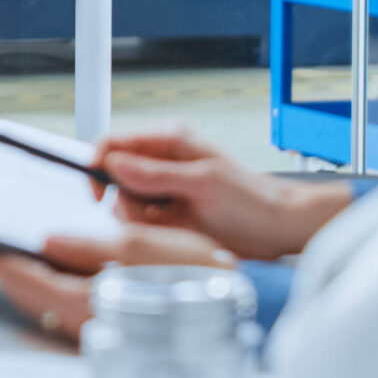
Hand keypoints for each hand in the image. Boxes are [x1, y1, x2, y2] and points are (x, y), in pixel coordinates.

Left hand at [0, 225, 233, 344]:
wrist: (245, 306)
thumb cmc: (202, 276)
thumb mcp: (146, 248)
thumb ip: (92, 246)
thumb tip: (47, 242)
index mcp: (91, 302)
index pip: (25, 278)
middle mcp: (89, 324)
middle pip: (28, 295)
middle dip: (0, 267)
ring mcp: (100, 330)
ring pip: (44, 304)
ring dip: (22, 278)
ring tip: (3, 251)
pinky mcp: (114, 328)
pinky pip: (64, 308)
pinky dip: (47, 287)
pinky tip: (46, 271)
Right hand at [91, 127, 351, 260]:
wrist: (280, 230)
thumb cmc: (253, 199)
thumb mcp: (203, 183)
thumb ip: (156, 174)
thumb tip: (114, 163)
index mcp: (169, 142)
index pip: (114, 144)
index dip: (99, 164)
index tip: (98, 191)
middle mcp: (162, 165)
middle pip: (114, 178)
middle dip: (123, 199)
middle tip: (150, 212)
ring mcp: (164, 193)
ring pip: (124, 204)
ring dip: (139, 219)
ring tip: (172, 224)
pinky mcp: (169, 219)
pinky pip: (140, 226)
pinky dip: (150, 234)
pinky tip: (175, 234)